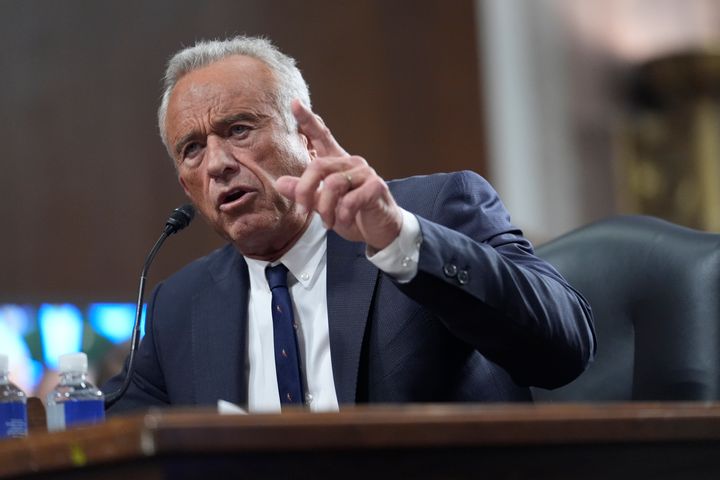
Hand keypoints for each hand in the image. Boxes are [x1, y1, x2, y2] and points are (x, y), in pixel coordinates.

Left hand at [276, 100, 402, 250]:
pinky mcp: (376, 187)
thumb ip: (305, 193)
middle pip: (318, 167)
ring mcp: (365, 173)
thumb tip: (280, 183)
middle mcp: (351, 162)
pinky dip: (343, 215)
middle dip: (305, 190)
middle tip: (302, 210)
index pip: (322, 136)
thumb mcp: (323, 205)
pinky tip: (345, 221)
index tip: (294, 103)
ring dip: (325, 208)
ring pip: (333, 185)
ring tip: (327, 222)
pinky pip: (351, 200)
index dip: (308, 120)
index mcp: (337, 163)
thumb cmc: (352, 215)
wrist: (380, 230)